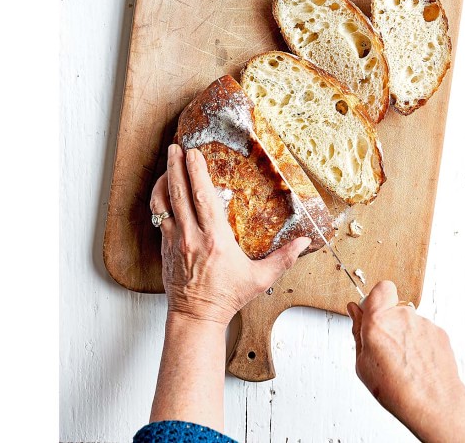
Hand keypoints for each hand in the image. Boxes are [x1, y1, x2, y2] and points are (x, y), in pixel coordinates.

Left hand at [150, 144, 310, 326]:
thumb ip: (284, 258)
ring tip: (169, 162)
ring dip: (165, 179)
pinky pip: (158, 216)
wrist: (196, 317)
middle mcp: (192, 236)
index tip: (195, 154)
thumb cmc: (227, 297)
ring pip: (164, 203)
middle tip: (176, 146)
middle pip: (179, 193)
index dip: (197, 173)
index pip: (203, 198)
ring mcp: (175, 241)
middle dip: (176, 166)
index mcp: (215, 240)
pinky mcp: (165, 247)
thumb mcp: (260, 279)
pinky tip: (165, 189)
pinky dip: (160, 199)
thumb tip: (306, 242)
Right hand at [347, 281, 464, 441]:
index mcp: (379, 321)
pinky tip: (418, 365)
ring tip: (405, 364)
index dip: (376, 299)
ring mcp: (423, 323)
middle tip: (387, 350)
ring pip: (409, 322)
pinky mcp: (439, 332)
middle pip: (393, 309)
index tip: (372, 314)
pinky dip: (421, 345)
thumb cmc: (397, 390)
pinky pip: (424, 333)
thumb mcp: (363, 364)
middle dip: (389, 324)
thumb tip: (354, 311)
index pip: (380, 288)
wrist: (434, 404)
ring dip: (406, 337)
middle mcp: (402, 316)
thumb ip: (358, 331)